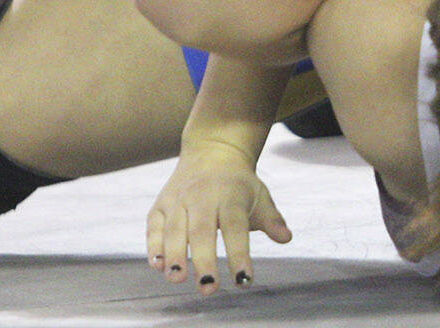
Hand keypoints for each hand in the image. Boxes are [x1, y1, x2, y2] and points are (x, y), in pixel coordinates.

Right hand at [146, 142, 292, 293]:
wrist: (213, 151)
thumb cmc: (239, 183)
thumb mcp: (260, 195)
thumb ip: (271, 219)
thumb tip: (286, 237)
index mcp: (230, 196)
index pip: (235, 228)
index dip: (239, 255)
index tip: (243, 280)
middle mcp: (202, 197)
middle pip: (202, 231)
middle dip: (203, 260)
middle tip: (208, 287)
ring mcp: (179, 199)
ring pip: (175, 229)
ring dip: (174, 255)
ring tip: (177, 278)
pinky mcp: (161, 204)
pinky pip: (154, 225)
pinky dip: (154, 245)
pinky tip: (157, 265)